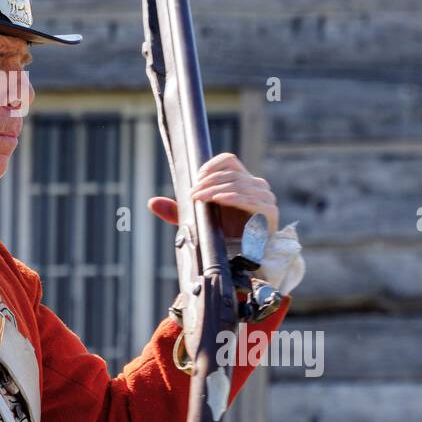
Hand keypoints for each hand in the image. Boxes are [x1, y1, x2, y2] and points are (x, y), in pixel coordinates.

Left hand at [148, 151, 278, 239]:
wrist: (243, 261)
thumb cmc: (223, 236)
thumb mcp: (198, 220)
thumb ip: (178, 210)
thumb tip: (151, 202)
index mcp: (242, 181)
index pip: (230, 160)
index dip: (212, 164)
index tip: (197, 177)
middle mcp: (257, 186)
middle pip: (231, 174)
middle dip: (208, 182)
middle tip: (192, 194)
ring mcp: (265, 198)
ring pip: (239, 184)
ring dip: (216, 189)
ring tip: (200, 198)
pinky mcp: (270, 212)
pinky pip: (251, 199)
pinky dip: (233, 197)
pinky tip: (218, 200)